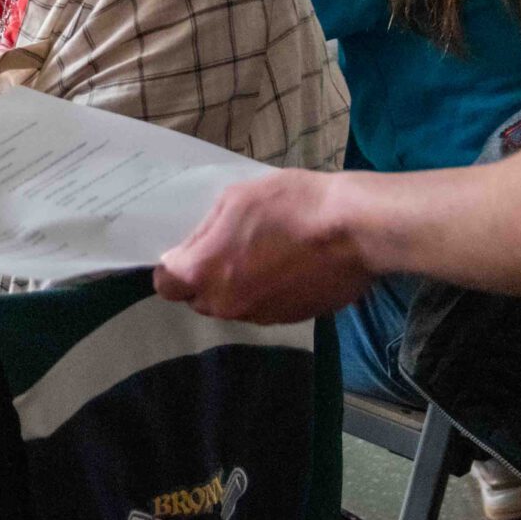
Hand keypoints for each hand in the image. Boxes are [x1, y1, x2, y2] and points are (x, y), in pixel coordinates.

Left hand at [152, 168, 373, 322]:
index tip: (188, 252)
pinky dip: (266, 292)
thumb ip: (202, 233)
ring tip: (262, 253)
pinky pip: (263, 308)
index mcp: (205, 274)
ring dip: (236, 286)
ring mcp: (261, 316)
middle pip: (199, 298)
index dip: (173, 268)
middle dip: (204, 278)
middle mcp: (228, 304)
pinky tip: (286, 265)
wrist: (354, 230)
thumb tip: (182, 257)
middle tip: (227, 247)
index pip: (166, 285)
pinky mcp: (291, 319)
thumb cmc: (290, 205)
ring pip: (232, 305)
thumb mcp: (235, 200)